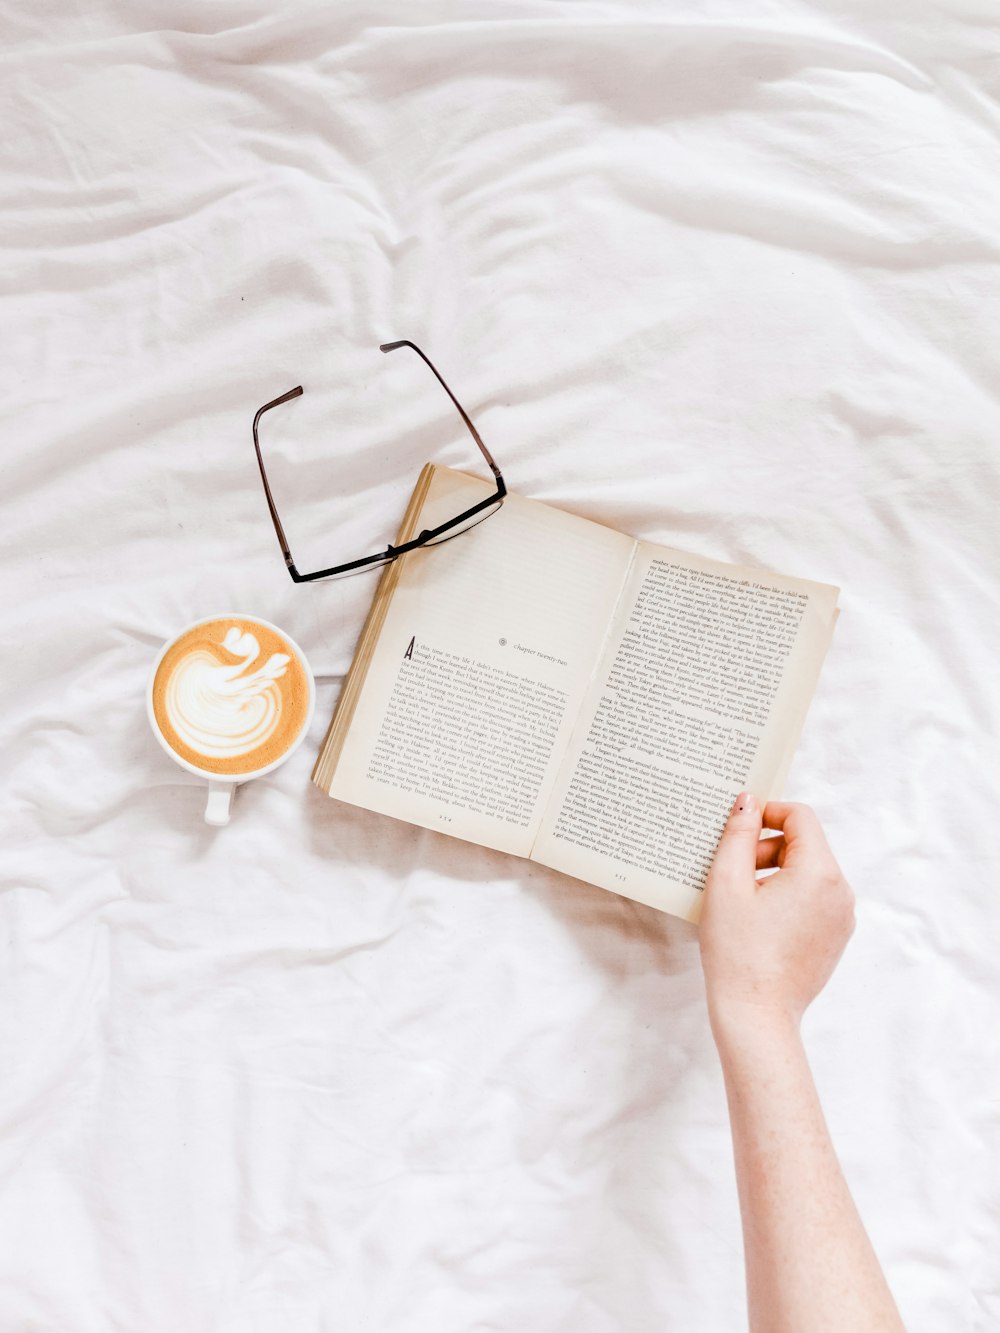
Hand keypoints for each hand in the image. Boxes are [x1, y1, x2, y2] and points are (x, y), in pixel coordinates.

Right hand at [699, 795, 855, 1035]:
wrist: (756, 1015)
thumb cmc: (737, 951)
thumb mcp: (727, 883)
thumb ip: (738, 835)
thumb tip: (748, 801)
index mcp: (819, 872)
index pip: (801, 817)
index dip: (768, 812)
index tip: (738, 827)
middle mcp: (841, 891)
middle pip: (805, 844)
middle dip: (767, 847)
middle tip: (731, 871)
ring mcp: (843, 917)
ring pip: (809, 872)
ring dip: (775, 872)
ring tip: (742, 899)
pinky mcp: (836, 937)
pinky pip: (814, 899)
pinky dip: (787, 896)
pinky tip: (757, 920)